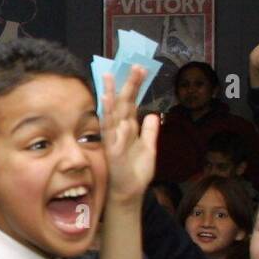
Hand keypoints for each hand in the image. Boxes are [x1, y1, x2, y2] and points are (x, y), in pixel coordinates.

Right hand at [100, 66, 159, 205]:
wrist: (130, 192)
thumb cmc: (136, 171)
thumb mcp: (149, 148)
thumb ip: (149, 132)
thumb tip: (152, 114)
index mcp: (128, 128)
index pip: (131, 103)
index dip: (136, 87)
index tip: (141, 70)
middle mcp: (119, 130)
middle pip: (124, 103)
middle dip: (129, 84)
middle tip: (137, 65)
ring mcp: (113, 138)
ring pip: (112, 112)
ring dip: (111, 94)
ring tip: (110, 76)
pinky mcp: (111, 148)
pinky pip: (108, 129)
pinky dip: (107, 115)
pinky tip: (106, 100)